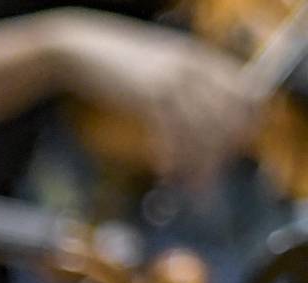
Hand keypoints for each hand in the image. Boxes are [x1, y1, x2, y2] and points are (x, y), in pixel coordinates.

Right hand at [45, 9, 256, 186]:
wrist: (84, 51)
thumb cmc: (119, 63)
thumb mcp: (162, 66)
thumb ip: (186, 83)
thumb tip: (201, 118)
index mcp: (202, 59)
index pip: (244, 92)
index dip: (245, 124)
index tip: (234, 151)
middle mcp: (194, 68)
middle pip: (225, 116)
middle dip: (221, 153)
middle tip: (210, 177)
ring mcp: (173, 80)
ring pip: (200, 129)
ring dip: (198, 163)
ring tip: (192, 186)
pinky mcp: (149, 96)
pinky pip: (170, 133)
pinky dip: (171, 156)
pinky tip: (166, 172)